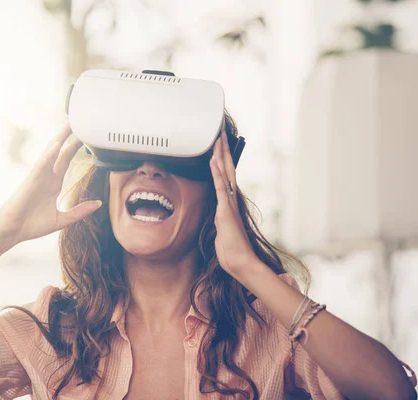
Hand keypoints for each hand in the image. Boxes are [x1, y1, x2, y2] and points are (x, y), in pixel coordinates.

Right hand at [0, 124, 101, 253]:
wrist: (12, 232)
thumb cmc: (31, 225)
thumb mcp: (62, 219)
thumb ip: (79, 211)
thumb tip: (98, 204)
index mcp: (53, 184)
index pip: (67, 160)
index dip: (76, 147)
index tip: (87, 136)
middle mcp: (46, 176)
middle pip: (60, 151)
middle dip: (70, 136)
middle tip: (81, 120)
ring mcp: (38, 177)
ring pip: (51, 153)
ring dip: (61, 139)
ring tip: (70, 124)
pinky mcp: (30, 182)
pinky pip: (41, 165)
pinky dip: (50, 155)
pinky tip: (58, 145)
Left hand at [209, 130, 260, 277]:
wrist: (240, 262)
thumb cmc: (231, 249)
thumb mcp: (222, 230)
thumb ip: (220, 220)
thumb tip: (218, 216)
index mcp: (229, 203)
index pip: (226, 177)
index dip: (222, 161)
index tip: (219, 147)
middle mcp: (231, 200)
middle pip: (228, 170)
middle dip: (223, 151)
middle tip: (220, 134)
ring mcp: (229, 204)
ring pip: (225, 174)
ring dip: (221, 156)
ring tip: (218, 140)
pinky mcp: (225, 211)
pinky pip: (220, 188)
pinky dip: (216, 174)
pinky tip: (213, 161)